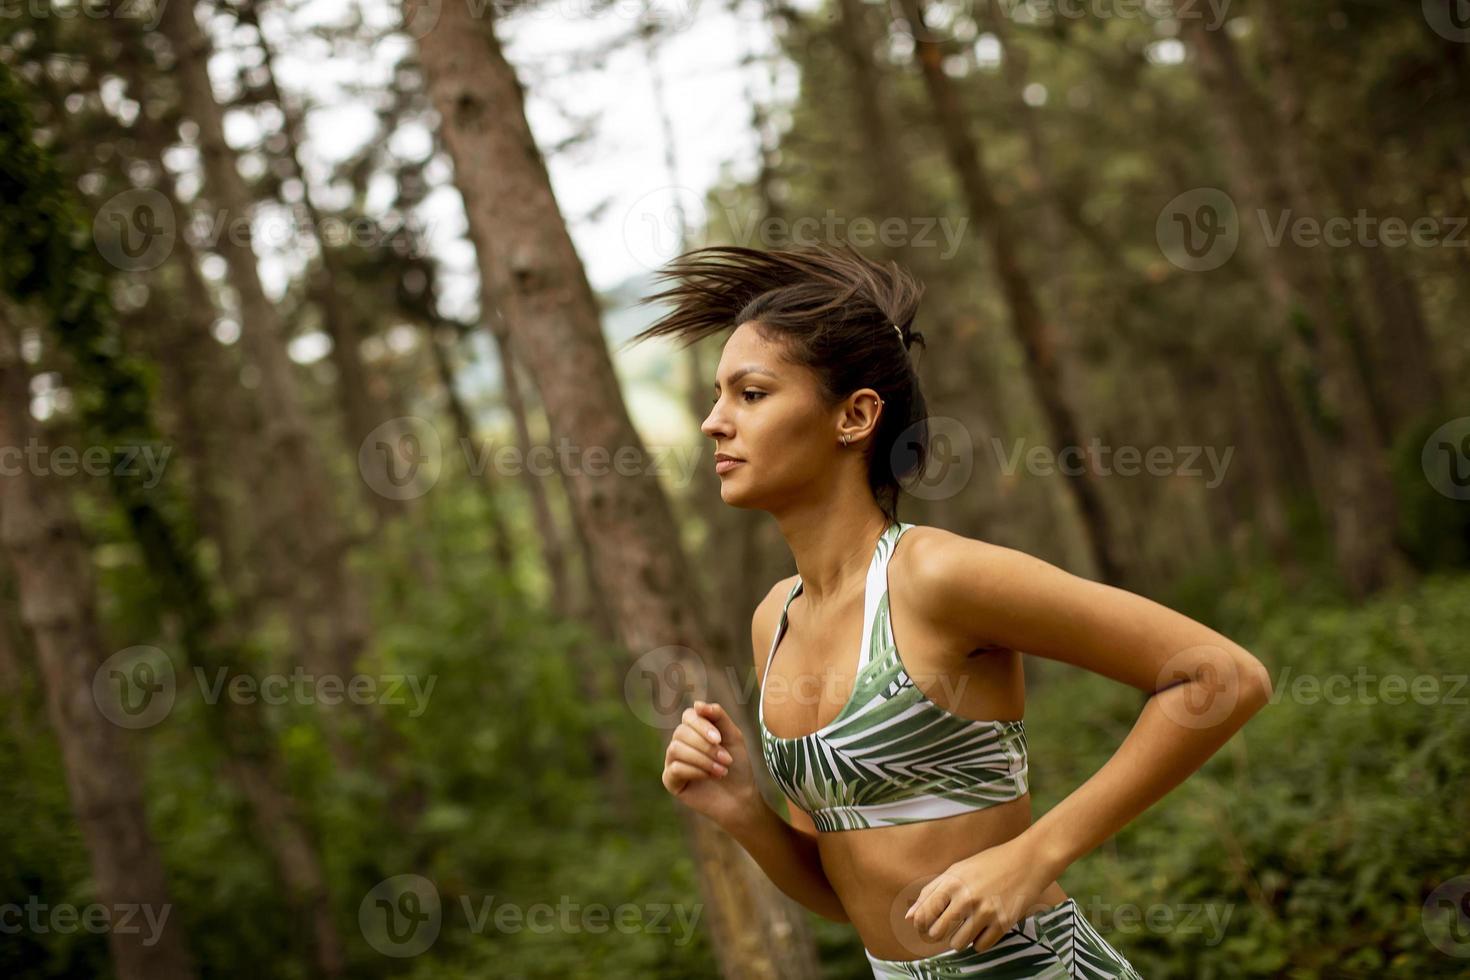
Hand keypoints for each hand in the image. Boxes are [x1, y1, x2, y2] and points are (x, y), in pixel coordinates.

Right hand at [661, 700, 759, 827]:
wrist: (741, 797)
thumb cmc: (737, 765)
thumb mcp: (733, 736)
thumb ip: (718, 716)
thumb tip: (696, 704)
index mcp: (693, 730)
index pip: (688, 716)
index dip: (702, 725)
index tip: (719, 738)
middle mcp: (680, 743)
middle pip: (681, 732)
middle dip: (706, 746)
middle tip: (726, 759)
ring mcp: (672, 761)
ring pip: (676, 748)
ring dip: (702, 759)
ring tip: (721, 770)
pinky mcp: (670, 780)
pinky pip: (675, 768)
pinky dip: (695, 771)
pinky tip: (709, 777)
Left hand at [903, 836, 1054, 952]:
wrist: (1027, 861)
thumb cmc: (989, 863)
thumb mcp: (957, 870)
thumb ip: (931, 892)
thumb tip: (909, 917)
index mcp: (951, 882)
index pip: (923, 914)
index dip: (920, 924)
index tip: (924, 925)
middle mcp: (966, 898)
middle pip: (937, 932)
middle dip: (938, 933)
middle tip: (946, 927)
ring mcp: (985, 912)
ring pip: (958, 944)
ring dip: (959, 939)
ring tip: (967, 926)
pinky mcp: (1003, 923)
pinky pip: (980, 947)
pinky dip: (979, 941)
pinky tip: (984, 927)